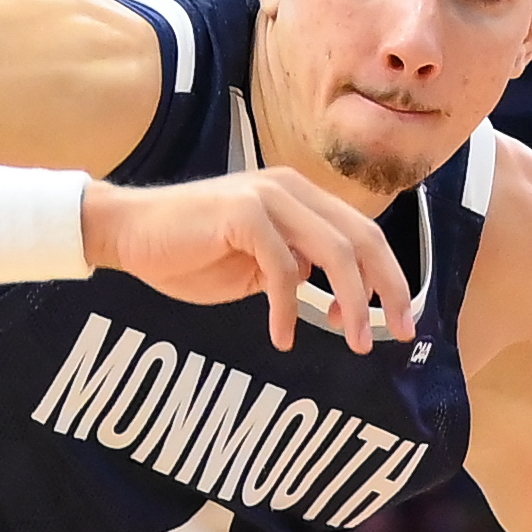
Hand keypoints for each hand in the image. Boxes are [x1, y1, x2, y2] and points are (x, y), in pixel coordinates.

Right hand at [85, 169, 416, 354]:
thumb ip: (295, 269)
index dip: (389, 277)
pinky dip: (287, 309)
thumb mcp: (255, 265)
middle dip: (387, 290)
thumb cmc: (187, 251)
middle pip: (361, 239)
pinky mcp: (243, 214)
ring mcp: (268, 197)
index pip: (362, 234)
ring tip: (353, 341)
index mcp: (300, 197)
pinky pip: (283, 269)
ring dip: (349, 303)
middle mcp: (291, 189)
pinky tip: (281, 337)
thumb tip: (333, 294)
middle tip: (399, 333)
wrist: (129, 233)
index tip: (402, 320)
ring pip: (333, 252)